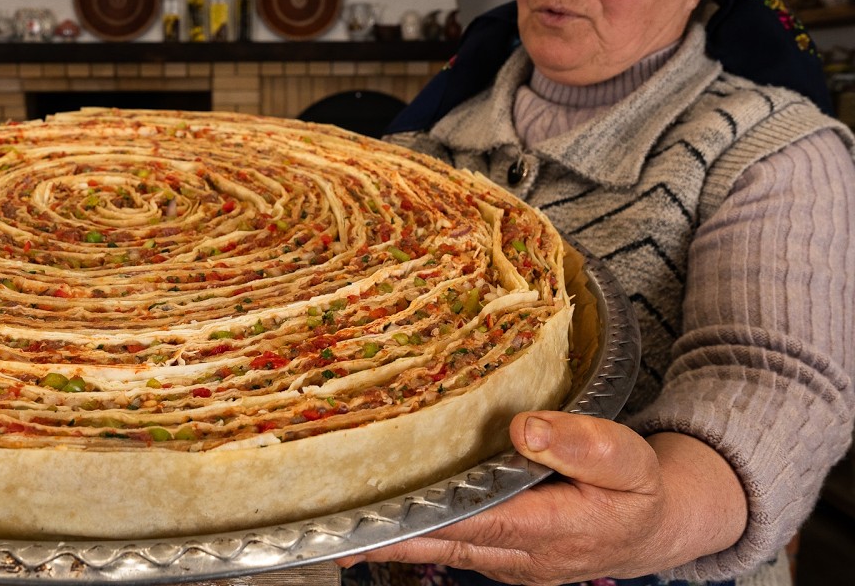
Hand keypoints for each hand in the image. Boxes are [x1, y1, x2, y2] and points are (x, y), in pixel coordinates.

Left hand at [335, 411, 746, 585]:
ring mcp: (508, 560)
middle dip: (389, 541)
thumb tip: (524, 428)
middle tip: (333, 534)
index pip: (479, 523)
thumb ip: (582, 444)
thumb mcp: (629, 460)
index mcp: (553, 528)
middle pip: (444, 545)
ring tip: (338, 532)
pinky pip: (451, 547)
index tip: (382, 514)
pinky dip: (416, 537)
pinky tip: (382, 524)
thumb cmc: (640, 490)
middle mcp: (521, 554)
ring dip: (394, 542)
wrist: (655, 528)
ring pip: (441, 550)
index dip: (429, 520)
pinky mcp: (500, 554)